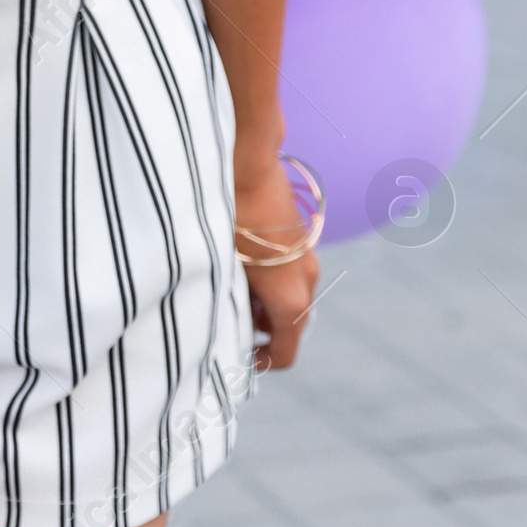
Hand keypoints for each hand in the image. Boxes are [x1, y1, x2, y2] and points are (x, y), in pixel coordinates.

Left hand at [234, 151, 319, 371]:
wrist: (249, 163)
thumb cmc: (232, 219)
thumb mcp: (225, 269)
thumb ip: (229, 305)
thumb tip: (219, 329)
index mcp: (291, 297)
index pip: (285, 353)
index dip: (260, 362)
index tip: (235, 354)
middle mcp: (307, 280)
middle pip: (289, 327)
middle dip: (260, 332)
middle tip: (226, 322)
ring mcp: (307, 257)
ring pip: (289, 298)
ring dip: (264, 305)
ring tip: (228, 290)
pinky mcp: (302, 239)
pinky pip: (290, 275)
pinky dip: (270, 282)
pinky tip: (240, 265)